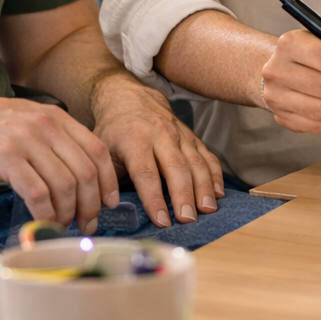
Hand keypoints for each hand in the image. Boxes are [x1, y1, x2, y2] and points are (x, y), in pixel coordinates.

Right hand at [0, 91, 119, 232]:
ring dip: (68, 212)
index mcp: (56, 117)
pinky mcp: (4, 158)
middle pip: (84, 172)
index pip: (97, 150)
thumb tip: (79, 177)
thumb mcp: (27, 122)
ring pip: (64, 185)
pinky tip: (43, 220)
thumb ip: (53, 141)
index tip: (109, 203)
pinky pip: (37, 193)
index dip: (108, 181)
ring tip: (62, 224)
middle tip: (86, 223)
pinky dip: (45, 213)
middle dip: (91, 204)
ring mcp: (25, 140)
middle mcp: (45, 125)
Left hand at [90, 74, 224, 227]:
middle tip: (188, 220)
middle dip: (184, 195)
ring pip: (196, 162)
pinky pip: (208, 157)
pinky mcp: (193, 137)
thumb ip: (107, 177)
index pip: (146, 173)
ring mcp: (180, 134)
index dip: (154, 199)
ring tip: (207, 210)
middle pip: (176, 168)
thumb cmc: (114, 130)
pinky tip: (218, 195)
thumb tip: (111, 208)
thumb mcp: (102, 150)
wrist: (130, 98)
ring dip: (204, 188)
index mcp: (134, 139)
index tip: (162, 221)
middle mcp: (161, 134)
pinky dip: (215, 176)